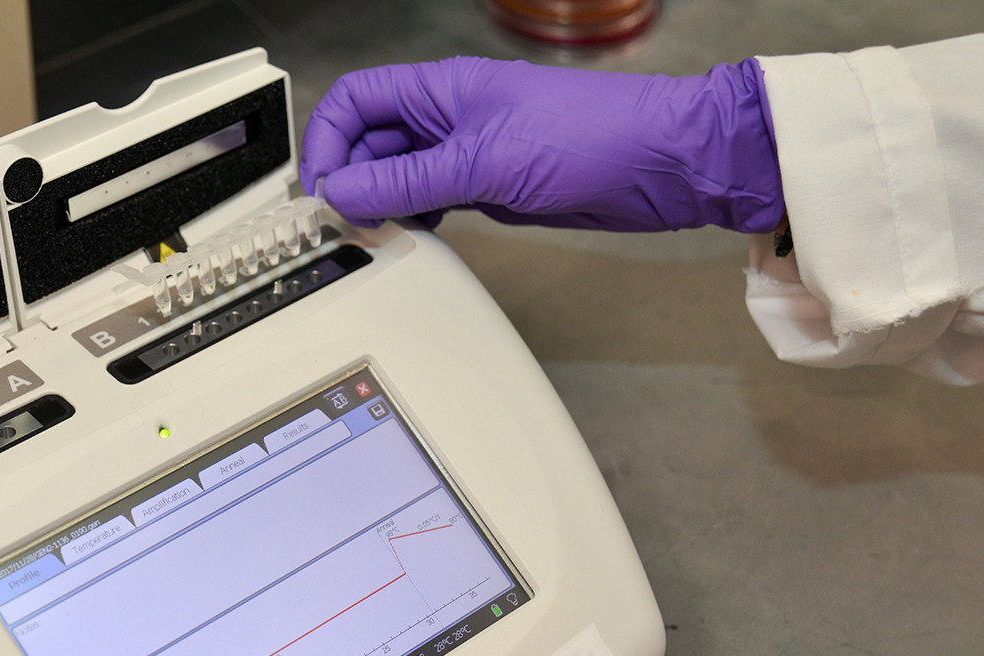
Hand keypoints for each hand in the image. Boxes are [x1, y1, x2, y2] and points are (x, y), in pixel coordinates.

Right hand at [300, 57, 783, 232]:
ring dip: (379, 204)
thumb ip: (406, 181)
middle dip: (349, 180)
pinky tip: (413, 236)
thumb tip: (341, 191)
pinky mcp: (489, 185)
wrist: (662, 163)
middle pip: (370, 142)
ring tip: (375, 234)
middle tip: (343, 224)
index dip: (327, 141)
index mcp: (440, 90)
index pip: (355, 102)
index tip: (321, 187)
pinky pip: (431, 199)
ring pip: (398, 176)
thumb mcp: (482, 162)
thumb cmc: (590, 136)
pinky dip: (413, 219)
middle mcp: (448, 116)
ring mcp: (468, 151)